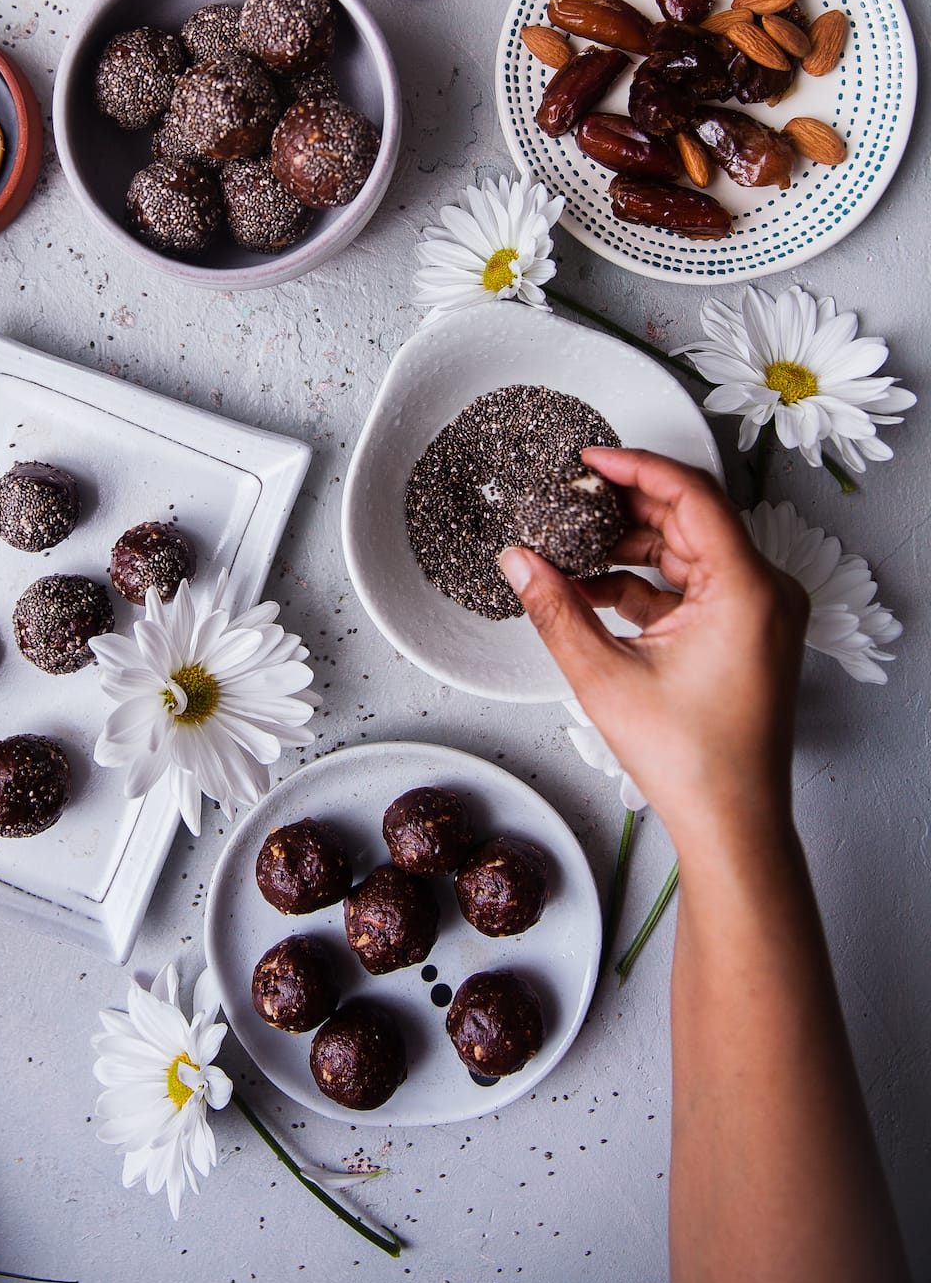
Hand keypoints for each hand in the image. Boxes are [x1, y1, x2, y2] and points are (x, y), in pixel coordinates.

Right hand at [499, 450, 807, 856]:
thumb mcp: (605, 676)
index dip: (635, 467)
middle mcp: (764, 592)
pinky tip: (590, 593)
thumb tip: (517, 560)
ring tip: (569, 551)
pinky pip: (691, 587)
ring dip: (628, 550)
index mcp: (747, 589)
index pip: (692, 494)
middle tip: (569, 500)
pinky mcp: (746, 634)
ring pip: (687, 552)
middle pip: (690, 519)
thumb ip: (555, 608)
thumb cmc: (691, 760)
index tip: (589, 459)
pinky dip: (643, 586)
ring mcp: (759, 613)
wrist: (732, 824)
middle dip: (624, 510)